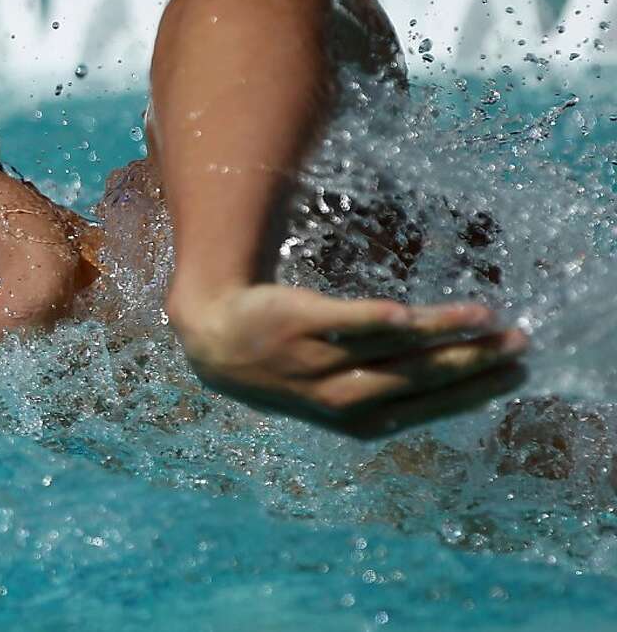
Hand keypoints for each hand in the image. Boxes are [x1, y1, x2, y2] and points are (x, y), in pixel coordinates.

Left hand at [167, 284, 528, 438]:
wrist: (216, 340)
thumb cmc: (289, 366)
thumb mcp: (338, 394)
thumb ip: (390, 388)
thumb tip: (456, 376)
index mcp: (357, 419)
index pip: (428, 404)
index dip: (474, 389)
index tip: (516, 372)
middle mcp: (341, 395)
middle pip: (419, 377)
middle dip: (473, 361)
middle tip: (518, 342)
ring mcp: (318, 359)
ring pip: (391, 349)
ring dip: (441, 334)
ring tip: (486, 317)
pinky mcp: (297, 322)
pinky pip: (341, 322)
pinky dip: (373, 321)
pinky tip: (407, 316)